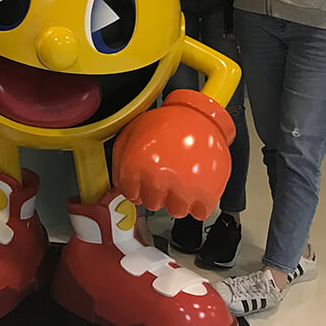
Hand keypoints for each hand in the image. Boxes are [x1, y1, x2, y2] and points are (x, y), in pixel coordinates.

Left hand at [112, 90, 234, 219]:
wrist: (199, 113)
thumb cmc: (165, 121)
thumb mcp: (130, 134)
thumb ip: (120, 161)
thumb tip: (118, 183)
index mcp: (135, 165)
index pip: (129, 193)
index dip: (136, 188)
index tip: (141, 186)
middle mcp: (157, 179)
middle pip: (152, 204)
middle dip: (157, 192)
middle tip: (165, 178)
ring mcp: (183, 188)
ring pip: (176, 211)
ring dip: (178, 200)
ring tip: (182, 180)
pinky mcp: (208, 192)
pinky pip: (200, 213)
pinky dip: (200, 204)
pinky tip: (197, 188)